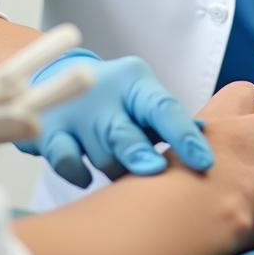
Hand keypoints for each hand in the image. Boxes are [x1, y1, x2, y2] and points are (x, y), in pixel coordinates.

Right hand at [16, 51, 213, 186]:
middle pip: (125, 133)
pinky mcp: (48, 129)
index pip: (164, 108)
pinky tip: (86, 176)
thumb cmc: (114, 97)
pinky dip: (78, 172)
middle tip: (156, 171)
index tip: (205, 162)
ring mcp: (75, 111)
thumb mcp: (141, 96)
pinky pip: (65, 160)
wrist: (55, 78)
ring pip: (101, 155)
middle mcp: (105, 93)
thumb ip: (166, 121)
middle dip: (140, 155)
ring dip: (114, 169)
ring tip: (122, 169)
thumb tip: (203, 143)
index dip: (185, 135)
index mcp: (135, 81)